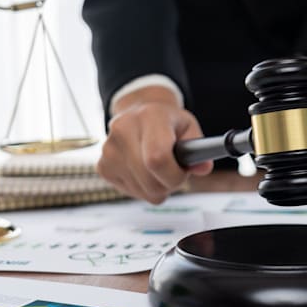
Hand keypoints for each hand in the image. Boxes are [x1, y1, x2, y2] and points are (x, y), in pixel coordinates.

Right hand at [98, 86, 212, 203]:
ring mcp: (109, 150)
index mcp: (149, 116)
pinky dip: (144, 188)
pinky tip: (144, 170)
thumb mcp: (189, 127)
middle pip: (150, 181)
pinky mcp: (103, 167)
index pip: (157, 159)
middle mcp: (123, 130)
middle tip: (175, 172)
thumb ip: (200, 149)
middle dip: (170, 184)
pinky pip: (132, 192)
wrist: (138, 114)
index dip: (175, 175)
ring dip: (158, 187)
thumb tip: (202, 168)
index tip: (183, 172)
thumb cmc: (167, 123)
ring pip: (143, 192)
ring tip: (159, 168)